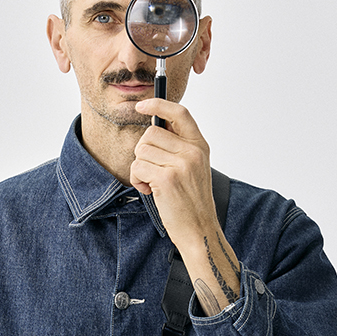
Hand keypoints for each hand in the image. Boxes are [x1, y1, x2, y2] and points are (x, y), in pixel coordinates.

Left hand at [131, 98, 239, 314]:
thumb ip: (179, 147)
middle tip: (151, 171)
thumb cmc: (192, 203)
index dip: (158, 104)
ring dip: (139, 168)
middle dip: (143, 152)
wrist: (199, 231)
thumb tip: (153, 128)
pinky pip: (137, 167)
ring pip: (141, 150)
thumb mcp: (193, 169)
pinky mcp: (167, 179)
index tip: (142, 106)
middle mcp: (192, 151)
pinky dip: (137, 180)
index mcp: (200, 146)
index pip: (179, 113)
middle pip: (150, 134)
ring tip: (152, 183)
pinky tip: (149, 191)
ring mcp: (181, 165)